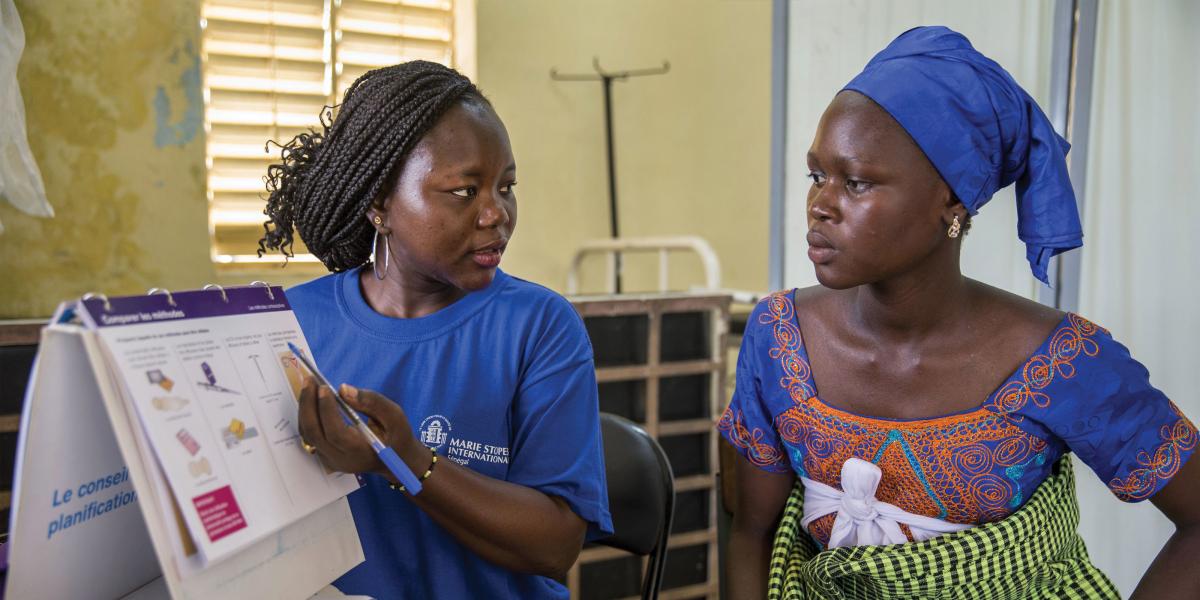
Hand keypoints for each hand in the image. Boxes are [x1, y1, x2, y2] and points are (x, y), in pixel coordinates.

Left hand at [296, 376, 422, 478]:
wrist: (396, 461)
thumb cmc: (396, 437)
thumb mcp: (394, 416)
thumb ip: (372, 402)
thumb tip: (343, 389)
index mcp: (359, 452)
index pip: (335, 432)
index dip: (326, 409)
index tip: (323, 387)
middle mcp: (340, 459)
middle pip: (314, 433)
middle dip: (308, 404)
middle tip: (310, 380)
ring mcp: (330, 460)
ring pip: (307, 434)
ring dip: (305, 408)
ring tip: (309, 385)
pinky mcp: (325, 456)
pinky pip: (310, 435)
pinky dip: (308, 415)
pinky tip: (311, 399)